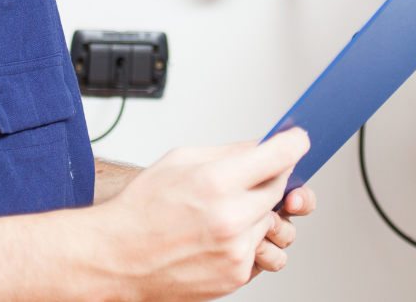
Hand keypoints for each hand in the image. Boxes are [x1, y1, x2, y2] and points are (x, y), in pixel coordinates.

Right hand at [92, 128, 308, 301]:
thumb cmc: (142, 209)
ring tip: (229, 211)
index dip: (293, 144)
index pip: (279, 156)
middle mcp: (230, 217)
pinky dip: (247, 239)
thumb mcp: (179, 160)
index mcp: (216, 182)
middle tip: (249, 177)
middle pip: (281, 188)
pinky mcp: (236, 274)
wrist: (118, 258)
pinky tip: (220, 234)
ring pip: (273, 220)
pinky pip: (261, 248)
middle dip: (271, 177)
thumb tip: (263, 145)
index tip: (297, 141)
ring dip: (258, 212)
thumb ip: (228, 152)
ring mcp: (236, 249)